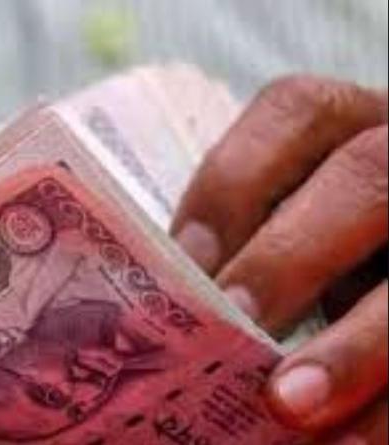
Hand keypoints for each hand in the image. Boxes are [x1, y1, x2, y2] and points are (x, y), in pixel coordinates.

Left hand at [171, 75, 386, 442]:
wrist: (381, 277)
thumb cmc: (319, 249)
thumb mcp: (289, 225)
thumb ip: (247, 238)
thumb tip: (161, 297)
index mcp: (354, 127)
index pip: (298, 111)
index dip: (234, 183)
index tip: (185, 261)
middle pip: (368, 177)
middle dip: (290, 257)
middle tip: (235, 325)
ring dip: (355, 344)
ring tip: (289, 404)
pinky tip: (349, 440)